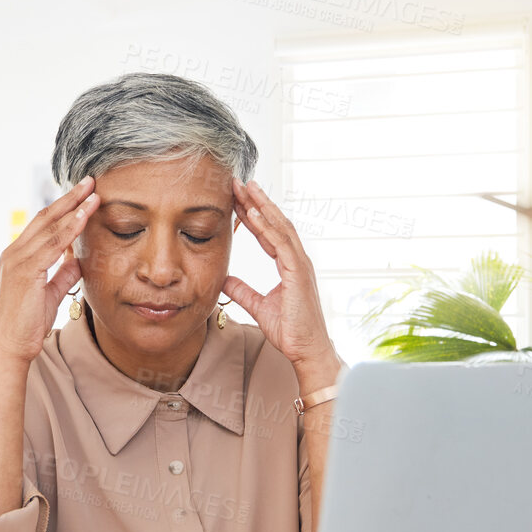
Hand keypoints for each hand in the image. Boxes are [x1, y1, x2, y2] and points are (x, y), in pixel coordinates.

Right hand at [0, 177, 98, 362]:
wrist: (10, 348)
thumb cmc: (26, 325)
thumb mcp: (49, 294)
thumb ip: (61, 275)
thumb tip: (78, 260)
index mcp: (17, 256)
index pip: (42, 224)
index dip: (64, 207)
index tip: (83, 194)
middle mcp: (13, 253)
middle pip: (45, 217)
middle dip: (70, 198)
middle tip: (90, 180)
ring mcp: (16, 260)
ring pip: (50, 226)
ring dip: (74, 207)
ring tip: (93, 192)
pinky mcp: (24, 271)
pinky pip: (52, 244)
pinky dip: (70, 228)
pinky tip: (85, 216)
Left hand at [223, 179, 341, 388]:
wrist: (307, 349)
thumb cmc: (290, 331)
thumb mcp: (259, 306)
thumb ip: (243, 291)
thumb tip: (225, 279)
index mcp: (290, 265)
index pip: (269, 233)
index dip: (253, 215)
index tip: (237, 199)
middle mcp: (297, 260)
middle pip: (275, 223)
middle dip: (257, 201)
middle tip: (239, 181)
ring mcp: (300, 264)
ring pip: (279, 227)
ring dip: (262, 206)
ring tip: (246, 187)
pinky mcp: (298, 273)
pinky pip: (281, 244)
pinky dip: (267, 227)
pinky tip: (254, 213)